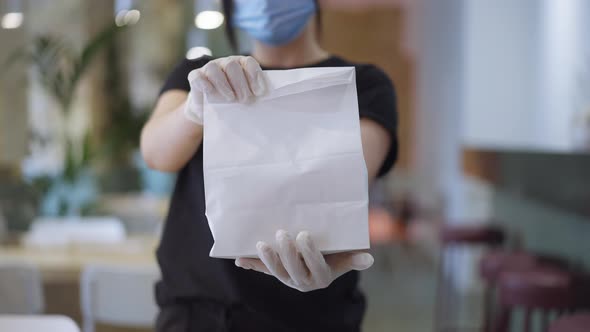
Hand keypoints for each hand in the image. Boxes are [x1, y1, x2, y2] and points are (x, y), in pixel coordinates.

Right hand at [184, 56, 265, 123]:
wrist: (209, 111)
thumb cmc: (232, 102)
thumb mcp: (244, 97)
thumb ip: (253, 95)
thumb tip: (263, 99)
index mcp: (240, 65)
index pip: (248, 62)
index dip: (254, 76)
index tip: (259, 92)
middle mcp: (225, 63)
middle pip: (232, 65)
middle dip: (240, 84)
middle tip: (245, 99)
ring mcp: (209, 68)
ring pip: (214, 69)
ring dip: (223, 84)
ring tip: (230, 99)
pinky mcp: (195, 77)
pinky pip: (197, 76)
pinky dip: (204, 83)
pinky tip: (209, 92)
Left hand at [235, 230, 373, 291]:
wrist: (321, 265)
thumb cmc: (336, 256)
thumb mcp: (345, 258)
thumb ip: (354, 259)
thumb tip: (369, 259)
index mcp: (322, 278)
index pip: (315, 265)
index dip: (309, 252)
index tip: (304, 235)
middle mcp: (303, 282)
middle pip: (293, 270)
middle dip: (286, 253)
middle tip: (283, 233)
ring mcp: (288, 278)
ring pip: (276, 272)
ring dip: (267, 260)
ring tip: (261, 245)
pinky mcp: (276, 273)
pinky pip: (262, 270)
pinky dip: (251, 265)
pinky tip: (239, 259)